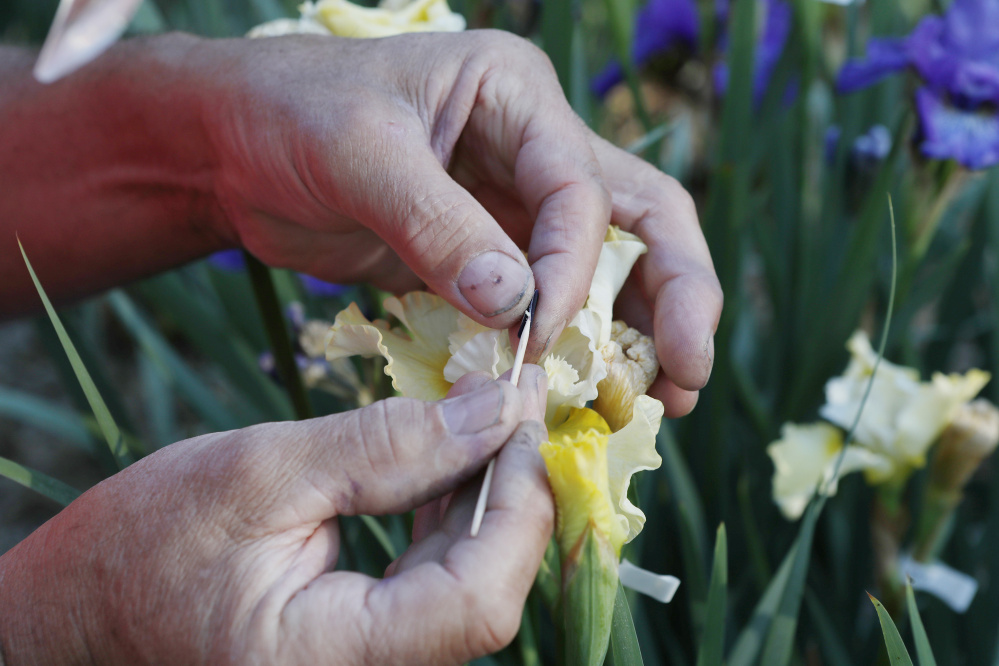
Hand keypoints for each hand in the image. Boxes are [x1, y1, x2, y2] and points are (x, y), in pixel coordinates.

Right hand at [0, 366, 551, 664]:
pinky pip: (437, 585)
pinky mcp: (368, 645)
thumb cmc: (144, 547)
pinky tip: (443, 465)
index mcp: (331, 662)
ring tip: (478, 420)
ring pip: (472, 585)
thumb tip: (496, 409)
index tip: (520, 415)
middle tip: (508, 403)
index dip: (518, 503)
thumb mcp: (260, 475)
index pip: (478, 601)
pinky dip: (449, 518)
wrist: (85, 611)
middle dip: (510, 490)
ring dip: (485, 497)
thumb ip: (386, 446)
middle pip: (488, 593)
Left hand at [198, 31, 719, 415]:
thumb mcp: (360, 156)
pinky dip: (569, 346)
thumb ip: (436, 226)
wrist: (231, 144)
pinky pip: (544, 302)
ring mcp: (511, 206)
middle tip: (688, 371)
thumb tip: (514, 307)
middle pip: (638, 217)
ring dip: (640, 328)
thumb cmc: (289, 116)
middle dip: (675, 294)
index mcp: (515, 95)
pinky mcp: (480, 255)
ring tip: (665, 396)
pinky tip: (587, 391)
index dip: (575, 268)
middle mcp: (532, 147)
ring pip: (606, 266)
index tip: (541, 335)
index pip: (580, 187)